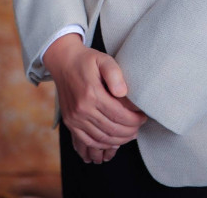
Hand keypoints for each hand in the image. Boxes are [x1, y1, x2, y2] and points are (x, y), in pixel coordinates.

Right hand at [44, 33, 146, 161]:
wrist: (64, 62)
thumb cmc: (87, 61)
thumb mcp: (103, 60)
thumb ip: (115, 74)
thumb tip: (123, 93)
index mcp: (92, 94)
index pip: (118, 115)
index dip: (134, 120)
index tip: (143, 117)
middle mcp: (82, 109)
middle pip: (111, 129)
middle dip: (129, 132)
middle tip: (138, 127)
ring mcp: (74, 118)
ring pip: (101, 139)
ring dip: (118, 141)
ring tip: (130, 135)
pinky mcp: (70, 123)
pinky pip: (88, 141)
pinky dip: (102, 145)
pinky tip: (113, 142)